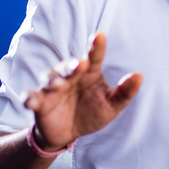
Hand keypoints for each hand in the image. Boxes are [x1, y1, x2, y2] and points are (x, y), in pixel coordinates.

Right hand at [23, 33, 142, 150]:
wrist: (69, 133)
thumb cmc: (93, 112)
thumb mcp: (112, 105)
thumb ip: (125, 92)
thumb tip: (139, 76)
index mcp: (90, 73)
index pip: (94, 56)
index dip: (96, 46)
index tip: (99, 35)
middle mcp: (70, 76)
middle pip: (69, 65)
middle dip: (73, 64)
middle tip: (80, 64)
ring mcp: (53, 88)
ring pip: (49, 77)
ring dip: (53, 80)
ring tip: (59, 85)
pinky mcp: (39, 102)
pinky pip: (31, 97)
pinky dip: (29, 97)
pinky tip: (30, 100)